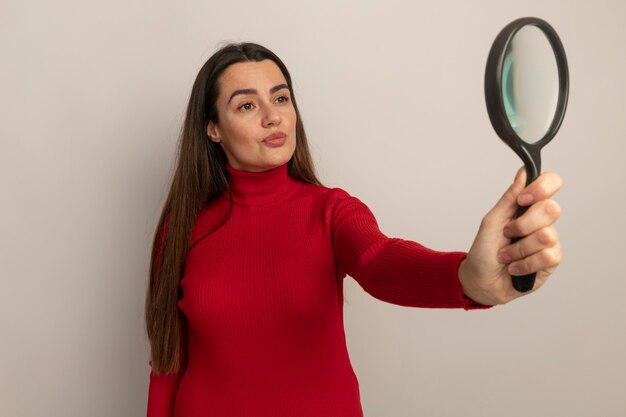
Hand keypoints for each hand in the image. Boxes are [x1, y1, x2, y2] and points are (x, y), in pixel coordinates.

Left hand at [458, 168, 562, 304]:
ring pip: (546, 236)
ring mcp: (549, 241)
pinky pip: (547, 256)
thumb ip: (509, 198)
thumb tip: (523, 173)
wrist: (481, 281)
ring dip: (518, 249)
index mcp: (527, 206)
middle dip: (523, 225)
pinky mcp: (552, 261)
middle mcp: (542, 220)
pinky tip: (515, 267)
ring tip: (506, 255)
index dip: (542, 187)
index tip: (523, 199)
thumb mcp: (491, 221)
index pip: (550, 183)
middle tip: (507, 233)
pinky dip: (524, 263)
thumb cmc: (484, 250)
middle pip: (551, 209)